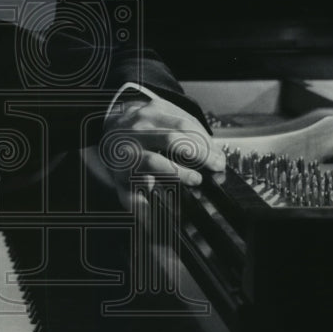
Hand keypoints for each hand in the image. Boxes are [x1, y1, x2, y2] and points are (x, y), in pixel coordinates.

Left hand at [102, 91, 224, 201]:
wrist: (113, 127)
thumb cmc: (123, 161)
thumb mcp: (122, 184)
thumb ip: (137, 204)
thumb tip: (152, 227)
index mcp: (127, 155)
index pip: (153, 162)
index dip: (177, 171)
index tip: (197, 181)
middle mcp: (136, 132)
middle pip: (172, 139)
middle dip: (199, 153)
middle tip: (218, 166)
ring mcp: (147, 115)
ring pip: (182, 125)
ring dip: (205, 142)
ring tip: (219, 157)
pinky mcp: (159, 104)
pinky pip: (185, 115)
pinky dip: (201, 130)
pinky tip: (210, 144)